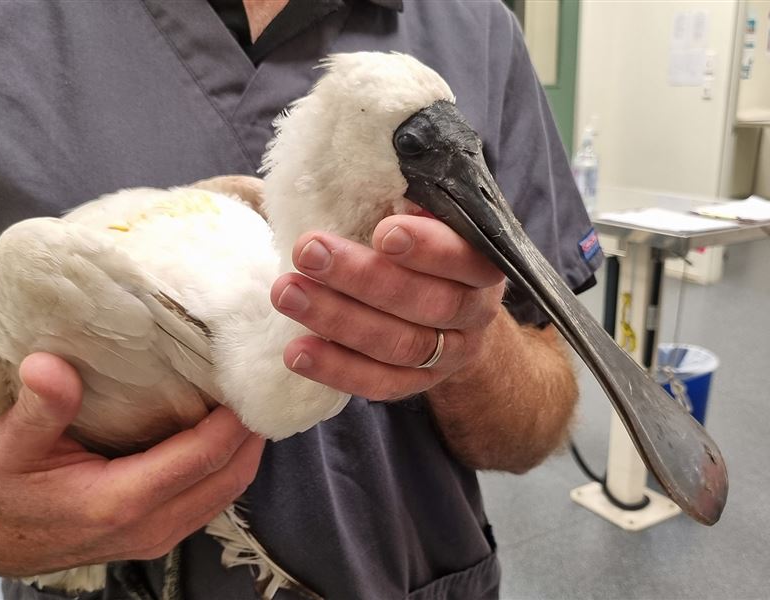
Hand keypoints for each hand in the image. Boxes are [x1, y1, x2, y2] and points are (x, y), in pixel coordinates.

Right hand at [0, 353, 263, 576]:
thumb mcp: (7, 446)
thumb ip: (38, 407)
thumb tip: (49, 364)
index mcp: (119, 502)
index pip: (203, 457)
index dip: (234, 418)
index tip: (250, 375)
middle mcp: (150, 527)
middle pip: (231, 476)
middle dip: (254, 429)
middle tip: (263, 379)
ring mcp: (158, 536)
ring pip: (229, 490)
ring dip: (246, 447)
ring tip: (251, 397)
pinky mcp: (159, 533)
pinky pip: (213, 498)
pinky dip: (228, 462)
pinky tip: (226, 427)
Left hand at [270, 214, 506, 399]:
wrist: (459, 314)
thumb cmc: (431, 249)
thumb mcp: (432, 217)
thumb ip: (410, 200)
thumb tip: (369, 164)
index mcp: (482, 263)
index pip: (464, 258)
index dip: (427, 249)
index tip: (382, 232)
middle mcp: (475, 313)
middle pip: (425, 304)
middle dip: (362, 278)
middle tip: (307, 252)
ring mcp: (449, 354)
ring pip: (399, 346)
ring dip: (337, 320)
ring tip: (286, 293)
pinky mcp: (418, 383)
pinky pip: (379, 384)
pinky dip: (336, 369)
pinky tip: (296, 351)